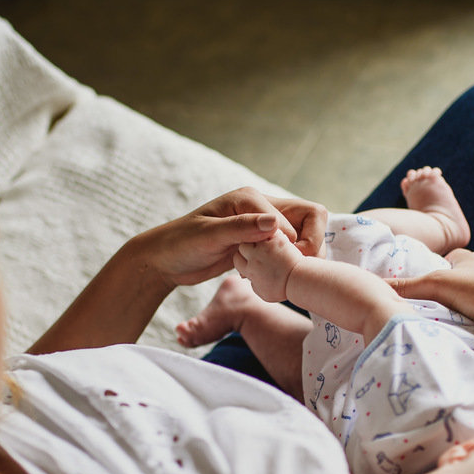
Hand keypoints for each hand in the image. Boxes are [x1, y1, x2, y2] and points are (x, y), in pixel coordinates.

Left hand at [140, 188, 324, 287]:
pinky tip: (264, 275)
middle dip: (308, 246)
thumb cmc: (180, 245)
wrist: (164, 260)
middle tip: (292, 270)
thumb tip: (274, 223)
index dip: (300, 243)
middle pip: (308, 219)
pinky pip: (286, 249)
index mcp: (250, 198)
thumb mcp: (208, 237)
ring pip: (299, 236)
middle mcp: (260, 207)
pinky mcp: (258, 241)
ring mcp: (260, 224)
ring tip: (277, 273)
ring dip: (296, 256)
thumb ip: (241, 228)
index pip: (299, 216)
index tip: (286, 264)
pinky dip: (284, 263)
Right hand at [234, 230, 303, 302]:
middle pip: (243, 246)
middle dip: (249, 246)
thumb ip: (254, 284)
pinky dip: (272, 232)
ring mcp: (265, 248)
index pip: (237, 259)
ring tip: (269, 242)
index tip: (253, 257)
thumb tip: (252, 278)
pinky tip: (278, 237)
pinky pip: (269, 231)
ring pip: (254, 235)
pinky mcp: (277, 240)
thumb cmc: (284, 288)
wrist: (298, 281)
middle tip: (260, 247)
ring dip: (260, 237)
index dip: (244, 257)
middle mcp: (254, 258)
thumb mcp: (264, 293)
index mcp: (250, 270)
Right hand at [385, 248, 473, 330]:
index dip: (429, 276)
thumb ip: (405, 288)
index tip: (418, 294)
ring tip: (448, 328)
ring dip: (463, 313)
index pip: (443, 263)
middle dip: (447, 297)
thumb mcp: (435, 285)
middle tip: (429, 314)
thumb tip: (371, 288)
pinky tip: (471, 336)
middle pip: (457, 284)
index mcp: (468, 258)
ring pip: (473, 302)